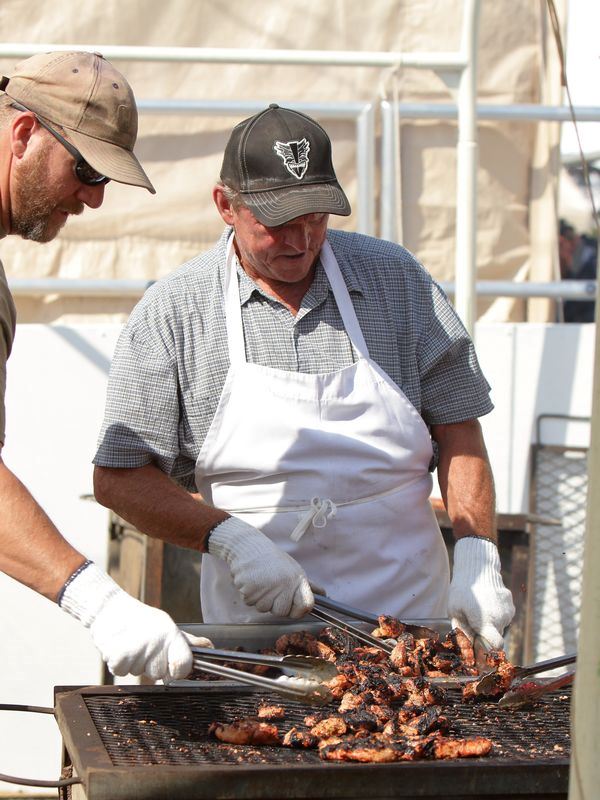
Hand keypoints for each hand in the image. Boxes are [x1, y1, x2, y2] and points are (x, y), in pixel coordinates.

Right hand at [59, 562, 210, 679]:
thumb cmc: (142, 620)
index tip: (171, 665)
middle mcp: (157, 642)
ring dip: (133, 663)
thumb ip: (187, 642)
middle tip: (144, 646)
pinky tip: (119, 647)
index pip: (184, 666)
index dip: (178, 671)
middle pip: (158, 674)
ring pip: (138, 673)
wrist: (110, 609)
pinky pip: (121, 672)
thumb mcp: (167, 626)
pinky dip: (118, 663)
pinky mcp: (119, 656)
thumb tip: (210, 646)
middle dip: (150, 665)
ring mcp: (138, 649)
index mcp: (172, 635)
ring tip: (131, 643)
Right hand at [207, 517, 313, 617]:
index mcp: (297, 579)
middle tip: (271, 587)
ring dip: (261, 599)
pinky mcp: (250, 591)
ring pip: (264, 609)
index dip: (300, 611)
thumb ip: (308, 585)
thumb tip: (323, 594)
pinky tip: (251, 581)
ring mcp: (266, 589)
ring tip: (260, 581)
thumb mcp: (293, 569)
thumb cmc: (272, 559)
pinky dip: (249, 595)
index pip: (306, 605)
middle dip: (275, 604)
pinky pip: (250, 603)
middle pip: (282, 612)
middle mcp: (284, 585)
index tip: (293, 607)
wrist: (248, 547)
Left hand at [448, 537, 514, 648]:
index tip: (483, 650)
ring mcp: (508, 610)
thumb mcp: (455, 611)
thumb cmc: (462, 590)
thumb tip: (466, 648)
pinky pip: (504, 615)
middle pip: (496, 636)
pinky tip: (486, 602)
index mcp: (486, 622)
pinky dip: (496, 613)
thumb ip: (462, 630)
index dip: (490, 651)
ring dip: (491, 622)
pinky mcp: (510, 603)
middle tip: (473, 623)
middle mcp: (501, 618)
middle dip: (486, 634)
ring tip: (479, 609)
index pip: (496, 646)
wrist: (477, 567)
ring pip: (500, 625)